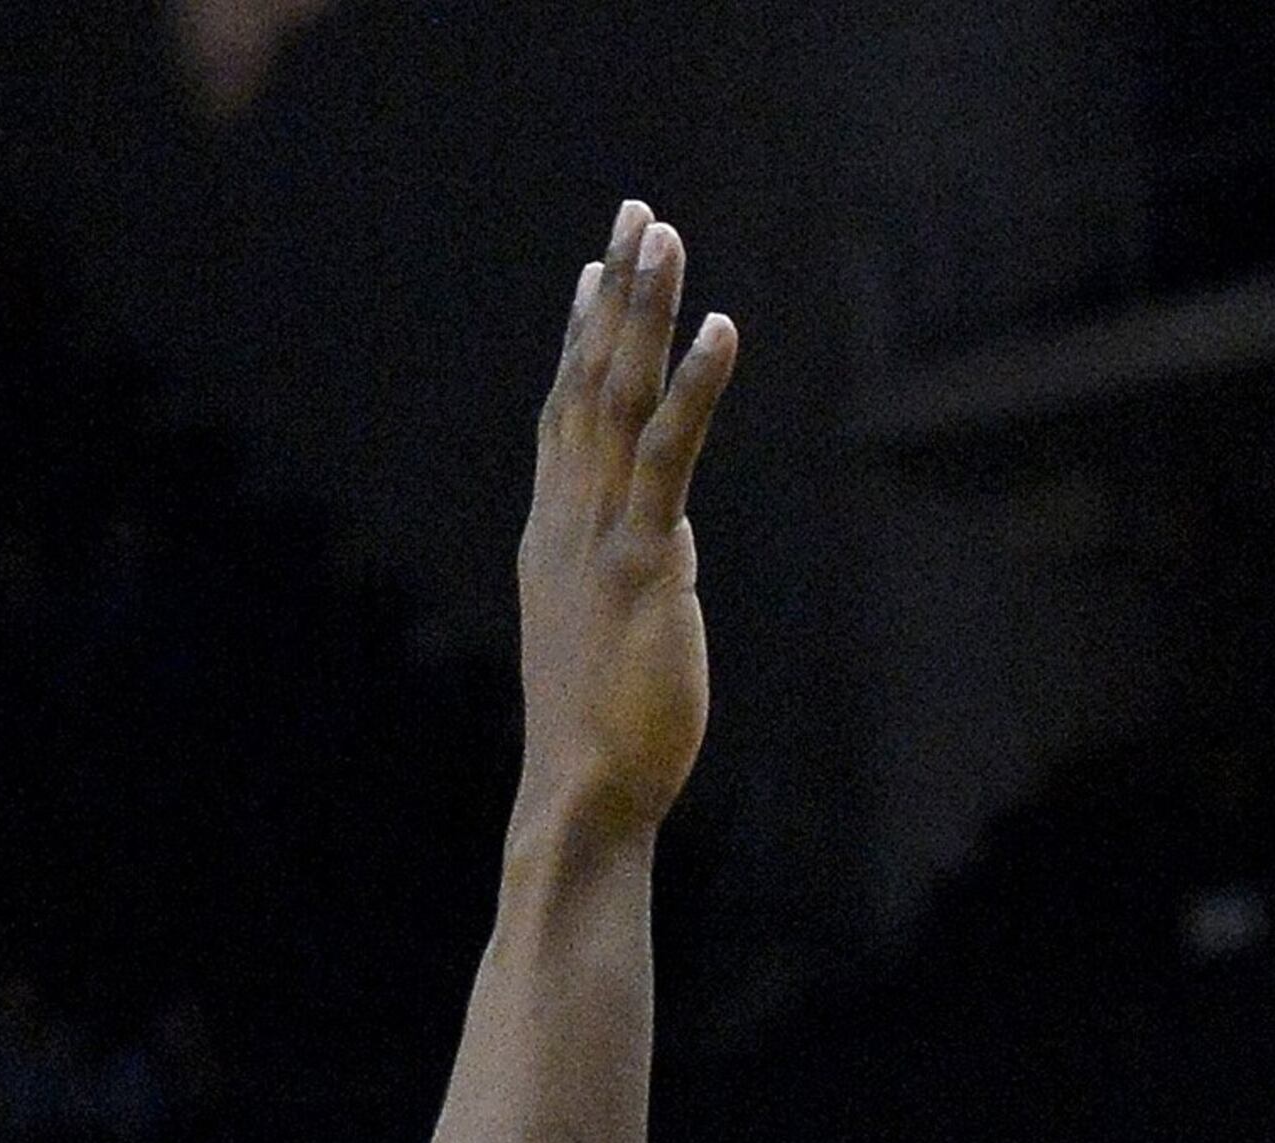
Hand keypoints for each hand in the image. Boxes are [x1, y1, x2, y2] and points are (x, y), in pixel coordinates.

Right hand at [516, 205, 737, 850]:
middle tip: (636, 213)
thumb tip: (672, 539)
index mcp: (555, 536)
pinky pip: (671, 457)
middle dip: (613, 293)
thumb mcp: (612, 635)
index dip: (579, 338)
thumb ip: (640, 572)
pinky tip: (719, 329)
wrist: (582, 797)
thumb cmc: (601, 738)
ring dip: (643, 310)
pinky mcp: (644, 564)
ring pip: (618, 398)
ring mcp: (600, 536)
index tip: (592, 269)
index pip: (564, 416)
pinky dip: (695, 388)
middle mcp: (567, 519)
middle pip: (587, 382)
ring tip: (663, 234)